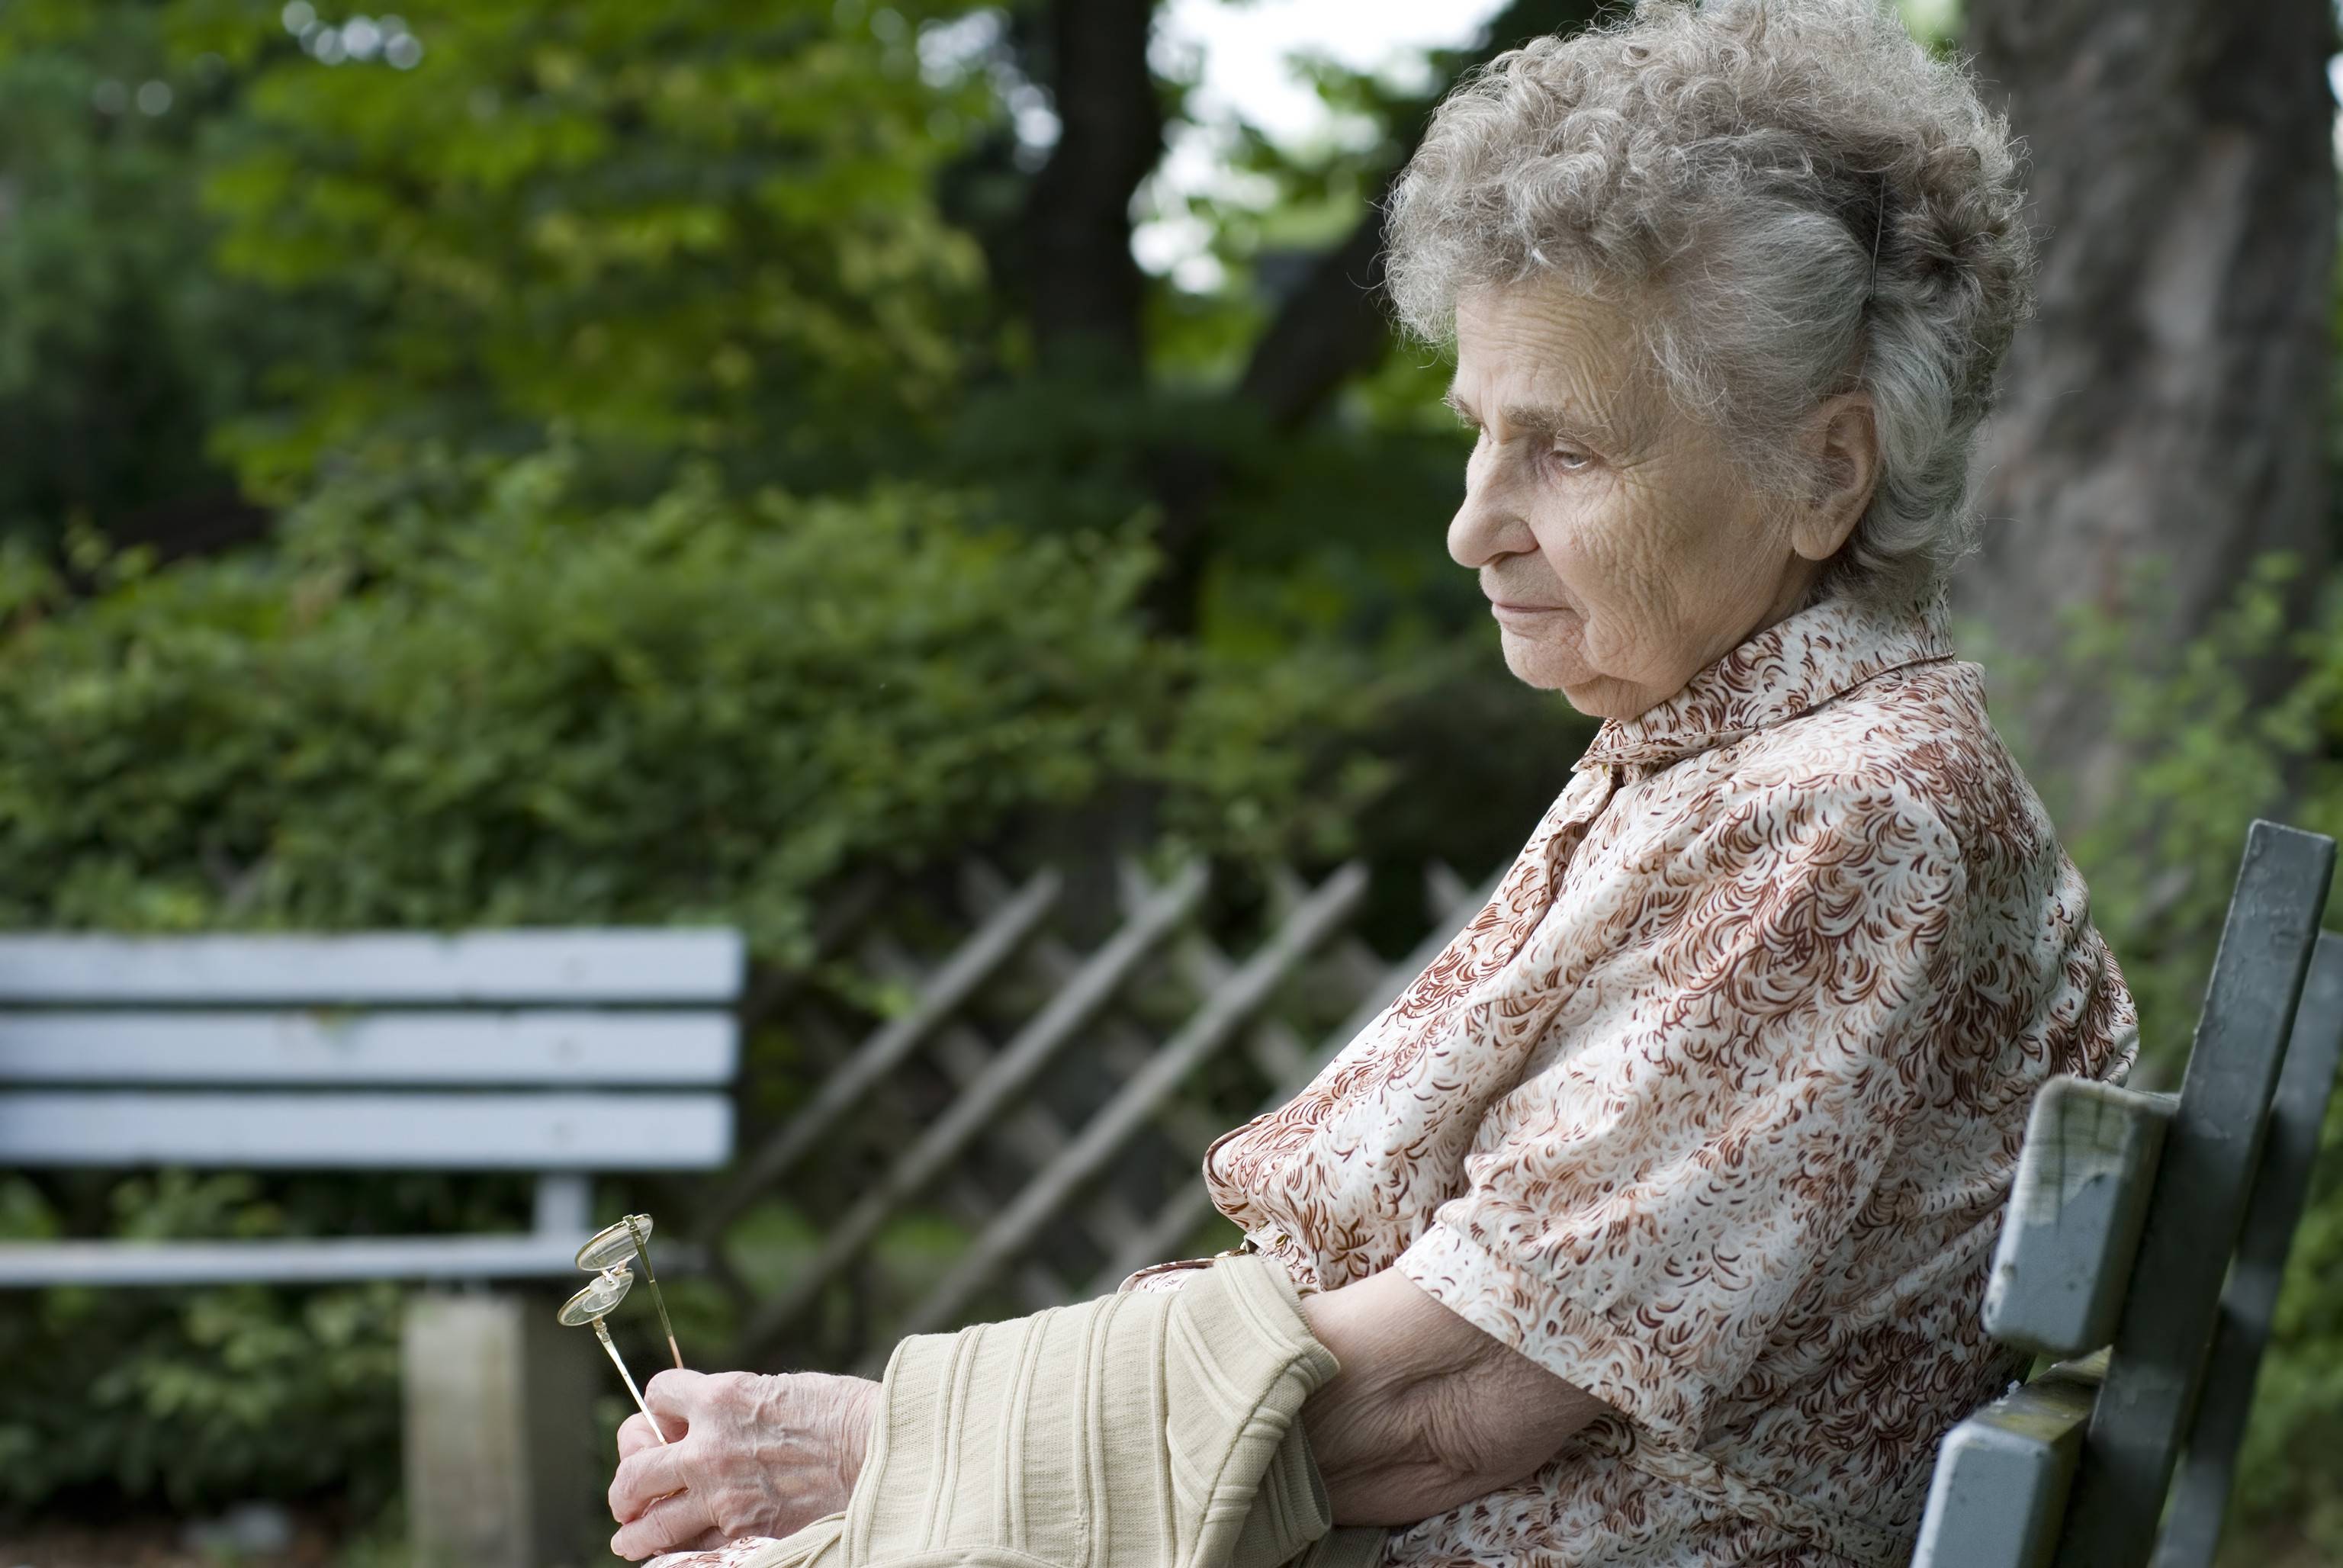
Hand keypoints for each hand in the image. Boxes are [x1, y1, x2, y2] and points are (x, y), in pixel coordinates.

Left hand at [607, 1368, 880, 1560]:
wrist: (881, 1452)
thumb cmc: (845, 1414)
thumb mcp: (783, 1389)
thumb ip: (739, 1407)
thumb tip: (717, 1423)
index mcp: (720, 1397)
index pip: (657, 1396)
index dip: (661, 1407)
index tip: (668, 1420)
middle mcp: (708, 1447)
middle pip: (635, 1465)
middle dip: (627, 1480)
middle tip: (630, 1494)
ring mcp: (721, 1497)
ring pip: (649, 1522)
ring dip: (633, 1531)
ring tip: (629, 1537)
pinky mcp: (742, 1534)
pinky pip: (688, 1552)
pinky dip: (676, 1556)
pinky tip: (674, 1556)